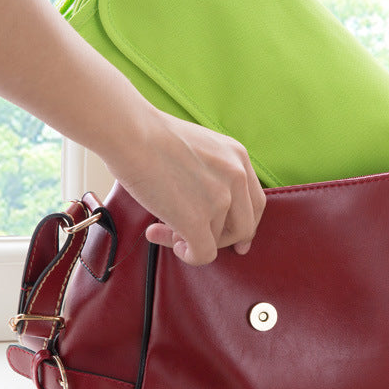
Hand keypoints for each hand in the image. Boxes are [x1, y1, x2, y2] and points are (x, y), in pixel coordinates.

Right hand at [105, 110, 265, 265]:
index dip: (247, 225)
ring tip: (162, 226)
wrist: (131, 133)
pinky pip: (204, 254)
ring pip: (217, 240)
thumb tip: (210, 208)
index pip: (256, 203)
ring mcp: (219, 199)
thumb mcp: (202, 147)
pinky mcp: (197, 220)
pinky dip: (189, 255)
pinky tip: (168, 240)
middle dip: (222, 240)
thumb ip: (215, 172)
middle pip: (244, 227)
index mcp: (239, 157)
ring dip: (191, 239)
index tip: (239, 242)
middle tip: (196, 240)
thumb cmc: (153, 136)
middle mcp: (236, 178)